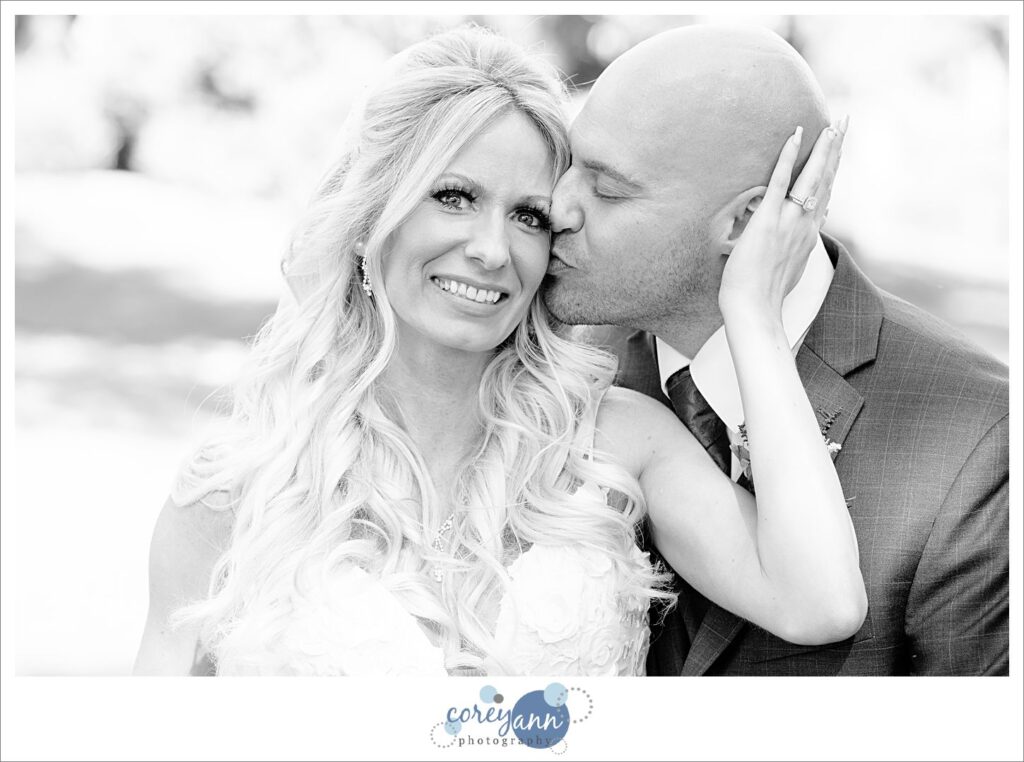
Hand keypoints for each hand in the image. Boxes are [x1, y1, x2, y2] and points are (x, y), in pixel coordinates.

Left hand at [719, 119, 846, 319]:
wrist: (754, 309)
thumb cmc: (763, 295)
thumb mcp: (788, 268)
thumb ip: (797, 246)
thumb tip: (803, 235)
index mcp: (808, 234)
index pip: (825, 195)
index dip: (833, 170)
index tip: (840, 150)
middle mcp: (805, 224)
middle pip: (826, 180)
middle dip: (836, 150)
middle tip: (845, 123)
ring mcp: (788, 221)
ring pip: (811, 177)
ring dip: (823, 148)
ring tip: (832, 124)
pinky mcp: (768, 220)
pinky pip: (779, 181)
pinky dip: (788, 156)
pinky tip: (796, 134)